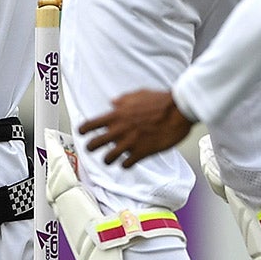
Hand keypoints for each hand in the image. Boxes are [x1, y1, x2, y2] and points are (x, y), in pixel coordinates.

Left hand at [79, 90, 193, 168]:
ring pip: (107, 159)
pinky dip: (126, 164)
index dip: (83, 130)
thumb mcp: (138, 95)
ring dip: (108, 159)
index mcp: (116, 115)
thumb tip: (114, 103)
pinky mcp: (141, 153)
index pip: (89, 125)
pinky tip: (129, 161)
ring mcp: (129, 143)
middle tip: (93, 148)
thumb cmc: (161, 101)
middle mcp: (119, 130)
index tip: (82, 133)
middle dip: (91, 147)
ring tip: (111, 158)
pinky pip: (126, 165)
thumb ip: (123, 100)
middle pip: (93, 145)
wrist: (178, 111)